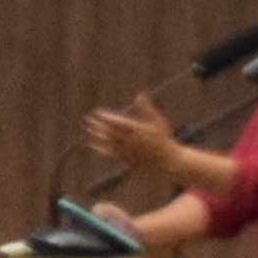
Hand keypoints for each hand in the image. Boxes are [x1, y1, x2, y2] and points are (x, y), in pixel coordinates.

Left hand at [79, 104, 206, 187]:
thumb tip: (140, 95)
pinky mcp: (126, 160)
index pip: (119, 123)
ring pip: (109, 142)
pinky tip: (92, 144)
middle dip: (99, 126)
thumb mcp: (158, 122)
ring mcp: (128, 152)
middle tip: (88, 120)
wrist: (168, 163)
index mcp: (140, 130)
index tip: (98, 113)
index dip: (108, 118)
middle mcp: (132, 141)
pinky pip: (111, 154)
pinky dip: (101, 149)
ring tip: (89, 128)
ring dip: (98, 135)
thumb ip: (147, 109)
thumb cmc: (164, 140)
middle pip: (112, 132)